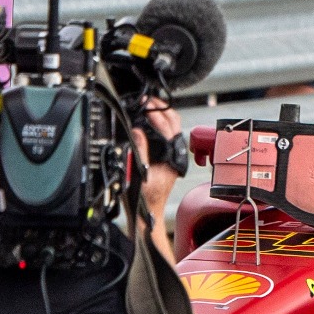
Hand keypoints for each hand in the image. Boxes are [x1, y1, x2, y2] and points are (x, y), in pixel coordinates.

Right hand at [133, 101, 184, 223]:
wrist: (148, 213)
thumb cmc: (145, 198)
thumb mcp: (139, 174)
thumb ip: (140, 151)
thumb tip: (137, 131)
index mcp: (173, 156)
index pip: (169, 127)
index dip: (157, 114)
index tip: (146, 105)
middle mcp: (176, 154)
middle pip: (174, 122)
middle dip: (161, 108)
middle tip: (148, 100)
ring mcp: (173, 155)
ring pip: (172, 127)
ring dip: (161, 114)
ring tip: (148, 106)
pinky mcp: (167, 156)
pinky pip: (167, 134)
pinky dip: (160, 123)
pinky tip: (150, 120)